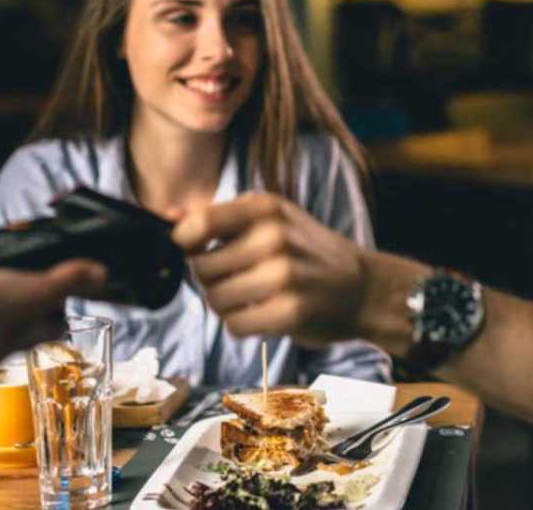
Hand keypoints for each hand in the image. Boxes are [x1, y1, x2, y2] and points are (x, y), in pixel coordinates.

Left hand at [173, 192, 367, 344]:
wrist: (365, 288)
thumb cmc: (309, 252)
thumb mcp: (273, 218)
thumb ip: (220, 217)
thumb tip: (167, 215)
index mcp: (265, 207)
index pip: (196, 224)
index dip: (185, 244)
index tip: (199, 252)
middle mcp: (274, 236)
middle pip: (200, 268)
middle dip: (210, 281)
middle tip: (236, 281)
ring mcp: (283, 275)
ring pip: (214, 299)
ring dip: (226, 306)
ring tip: (251, 299)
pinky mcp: (290, 311)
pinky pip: (235, 325)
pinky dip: (242, 325)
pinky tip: (263, 315)